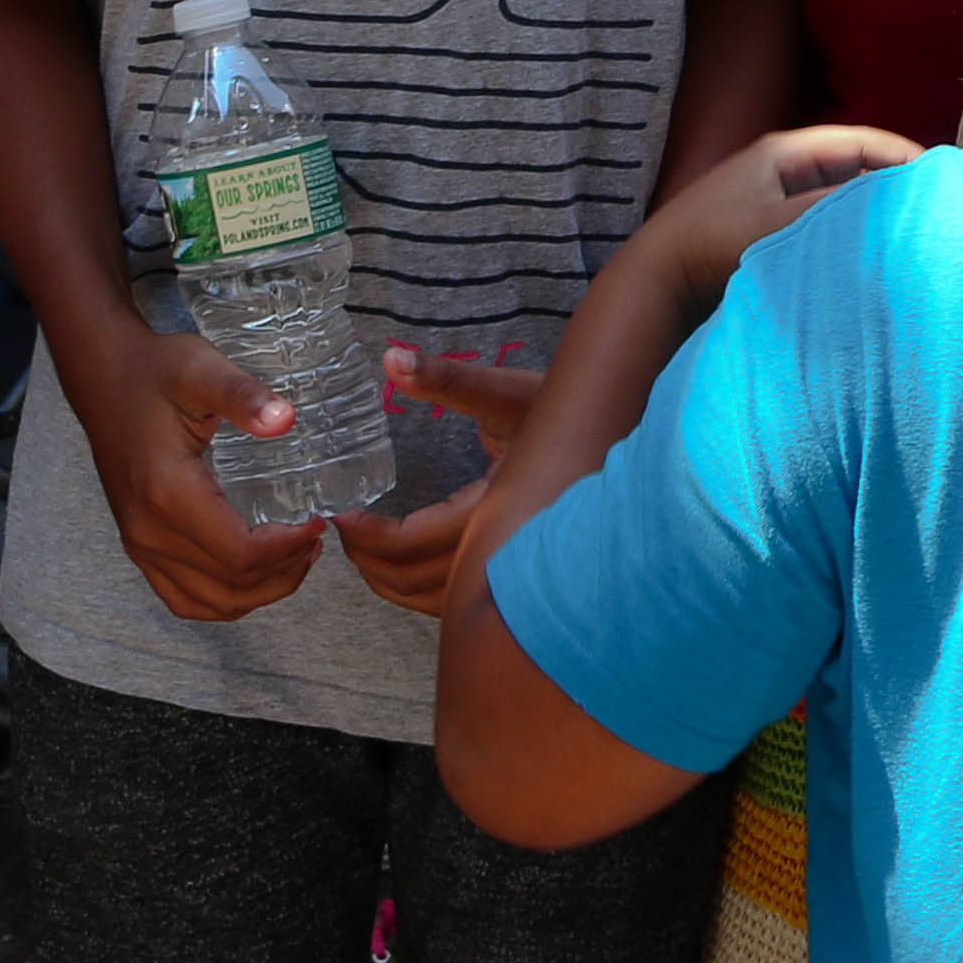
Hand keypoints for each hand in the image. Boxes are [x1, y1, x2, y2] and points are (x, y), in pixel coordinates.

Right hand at [55, 309, 339, 622]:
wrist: (103, 376)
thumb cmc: (154, 371)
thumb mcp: (200, 368)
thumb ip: (242, 394)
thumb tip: (286, 420)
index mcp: (168, 493)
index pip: (240, 554)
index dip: (288, 547)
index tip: (319, 520)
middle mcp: (149, 531)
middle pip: (231, 586)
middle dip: (284, 570)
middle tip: (315, 537)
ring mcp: (140, 544)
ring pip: (210, 602)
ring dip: (261, 590)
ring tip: (295, 555)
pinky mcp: (138, 544)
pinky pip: (184, 598)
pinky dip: (225, 598)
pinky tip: (254, 571)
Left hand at [331, 348, 548, 613]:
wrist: (620, 434)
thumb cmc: (566, 412)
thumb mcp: (506, 392)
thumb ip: (447, 379)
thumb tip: (391, 359)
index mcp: (501, 507)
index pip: (418, 541)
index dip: (372, 536)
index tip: (342, 515)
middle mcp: (508, 548)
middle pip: (421, 582)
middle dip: (372, 563)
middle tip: (342, 533)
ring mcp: (515, 568)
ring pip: (440, 602)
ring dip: (394, 583)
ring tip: (364, 552)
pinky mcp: (518, 572)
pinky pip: (461, 601)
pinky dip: (424, 592)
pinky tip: (407, 567)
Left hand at [650, 122, 920, 283]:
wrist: (656, 283)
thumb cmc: (709, 244)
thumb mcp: (776, 225)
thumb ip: (833, 211)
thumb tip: (891, 206)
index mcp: (786, 151)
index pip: (862, 143)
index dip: (903, 159)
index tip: (939, 182)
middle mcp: (786, 168)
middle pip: (857, 169)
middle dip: (893, 188)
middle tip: (934, 210)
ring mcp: (780, 199)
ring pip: (843, 200)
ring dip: (872, 215)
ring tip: (911, 234)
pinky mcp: (775, 230)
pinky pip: (827, 225)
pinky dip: (850, 234)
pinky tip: (870, 256)